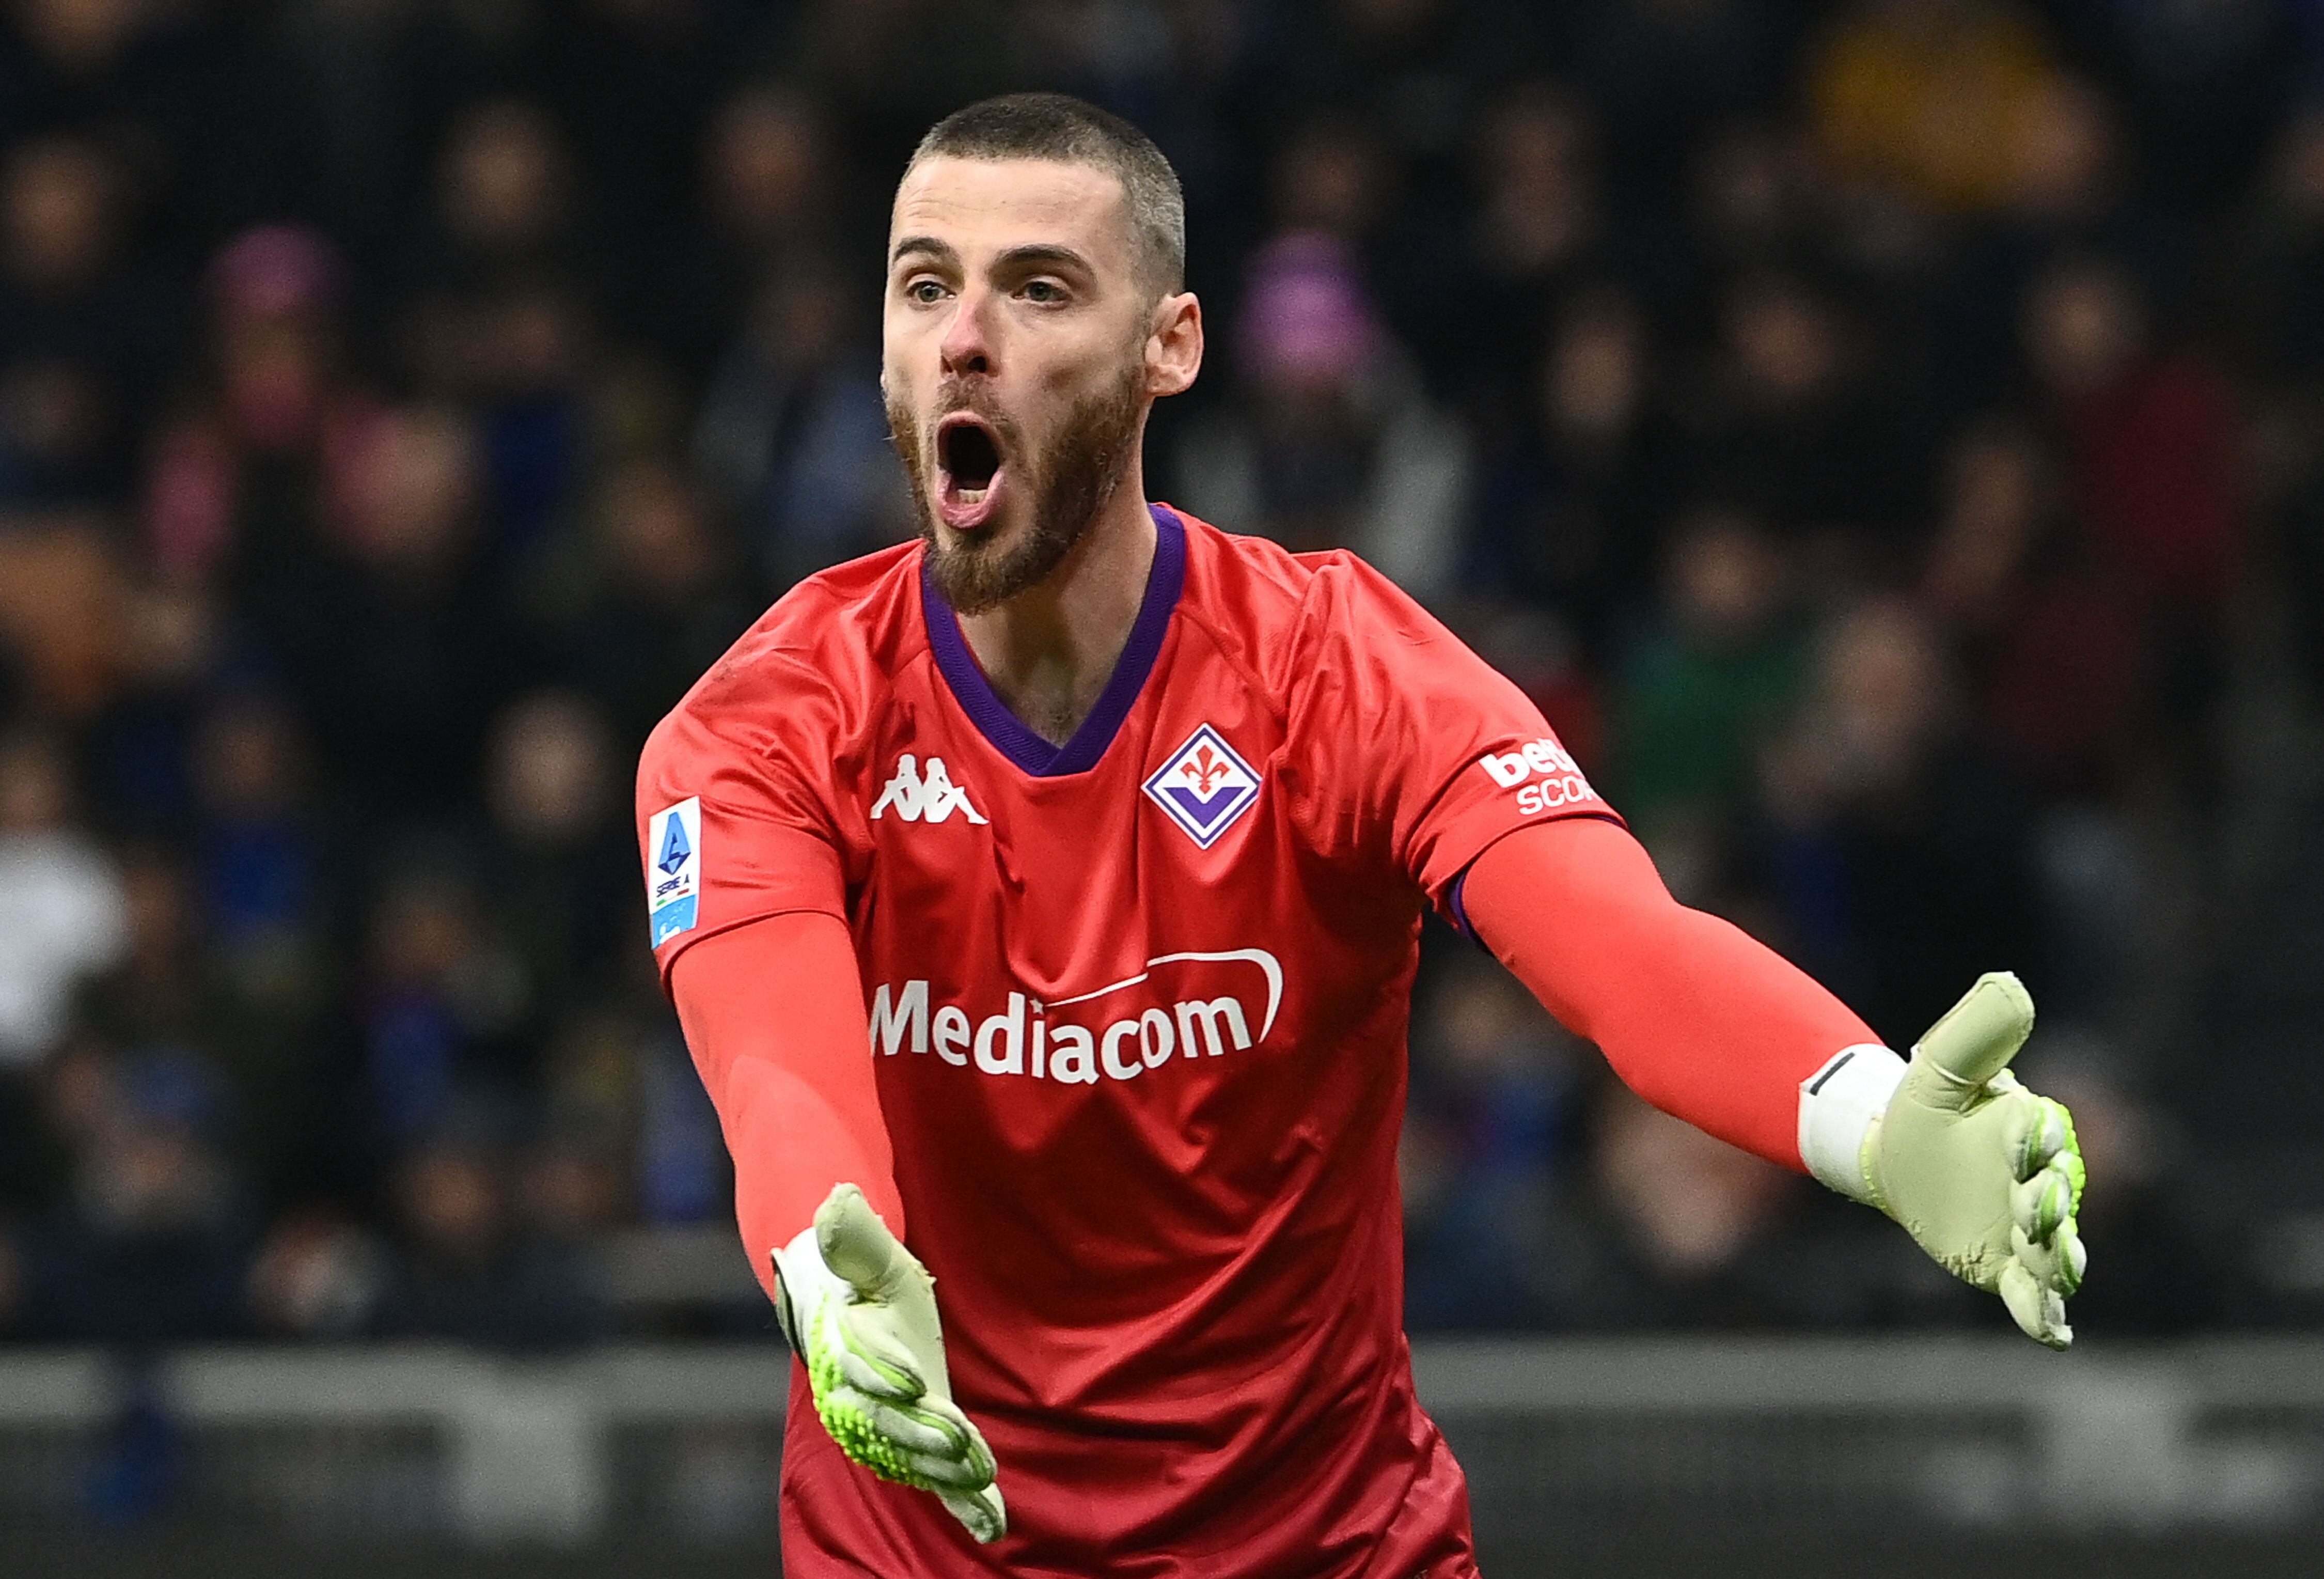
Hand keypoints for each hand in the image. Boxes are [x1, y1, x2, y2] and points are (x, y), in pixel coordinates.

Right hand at [773, 1184, 1006, 1541]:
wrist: (854, 1324)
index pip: (866, 1366)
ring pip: (913, 1457)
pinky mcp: (921, 1447)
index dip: (887, 1373)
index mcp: (851, 1349)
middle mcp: (864, 1400)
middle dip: (922, 1435)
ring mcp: (892, 1429)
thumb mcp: (870, 1256)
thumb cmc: (868, 1288)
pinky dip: (967, 1505)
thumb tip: (838, 1197)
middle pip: (889, 1423)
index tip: (913, 1380)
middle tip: (958, 1441)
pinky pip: (940, 1483)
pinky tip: (995, 1524)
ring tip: (978, 1475)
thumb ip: (854, 1236)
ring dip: (944, 1470)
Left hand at [1863, 973, 2087, 1347]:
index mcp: (2031, 1133)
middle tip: (2036, 1207)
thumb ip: (1977, 1031)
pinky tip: (2055, 1334)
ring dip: (2056, 1262)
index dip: (2040, 1138)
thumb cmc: (1926, 1105)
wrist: (1897, 1151)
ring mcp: (2026, 1231)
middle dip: (2048, 1205)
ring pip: (2052, 1252)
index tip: (2031, 1132)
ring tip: (2060, 1272)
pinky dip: (2045, 1313)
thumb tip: (2009, 983)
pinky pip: (2030, 1294)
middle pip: (2053, 1200)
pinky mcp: (2004, 1266)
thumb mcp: (1943, 1064)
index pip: (2045, 1137)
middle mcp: (2040, 1185)